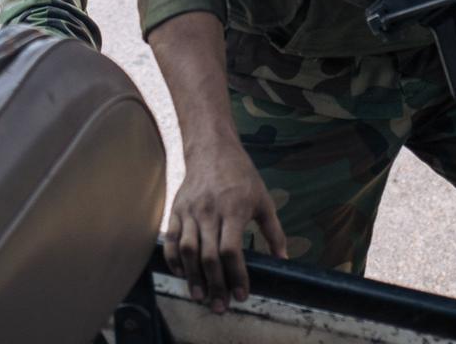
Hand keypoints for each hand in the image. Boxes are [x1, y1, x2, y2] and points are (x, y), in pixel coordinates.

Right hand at [163, 139, 285, 313]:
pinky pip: (172, 239)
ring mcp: (190, 210)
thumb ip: (274, 232)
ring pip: (187, 250)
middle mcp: (209, 211)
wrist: (212, 149)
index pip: (230, 250)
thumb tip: (283, 259)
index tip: (241, 295)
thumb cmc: (242, 175)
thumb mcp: (264, 200)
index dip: (236, 275)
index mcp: (233, 209)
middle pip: (208, 256)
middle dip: (215, 284)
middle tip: (220, 306)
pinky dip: (174, 259)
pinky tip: (181, 273)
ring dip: (192, 276)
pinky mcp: (177, 209)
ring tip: (200, 295)